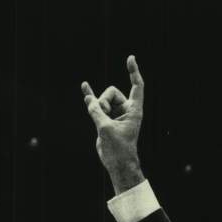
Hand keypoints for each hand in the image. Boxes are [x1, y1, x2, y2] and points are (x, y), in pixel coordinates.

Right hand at [81, 56, 145, 193]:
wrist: (117, 162)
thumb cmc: (118, 148)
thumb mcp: (106, 129)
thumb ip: (97, 112)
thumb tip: (89, 98)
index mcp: (134, 110)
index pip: (137, 86)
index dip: (134, 72)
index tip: (130, 58)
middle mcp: (126, 109)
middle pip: (112, 92)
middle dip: (104, 100)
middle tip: (103, 115)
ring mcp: (115, 113)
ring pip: (102, 99)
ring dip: (97, 106)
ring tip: (99, 122)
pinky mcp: (105, 119)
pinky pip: (96, 104)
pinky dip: (91, 96)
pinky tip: (84, 86)